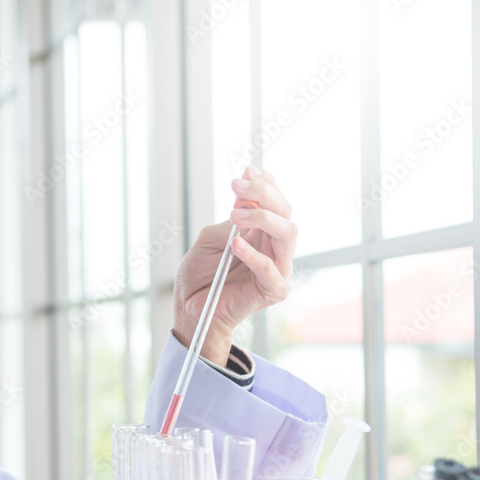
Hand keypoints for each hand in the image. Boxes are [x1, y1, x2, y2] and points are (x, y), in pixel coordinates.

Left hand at [173, 166, 296, 365]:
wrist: (190, 309)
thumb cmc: (200, 276)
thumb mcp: (208, 240)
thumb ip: (228, 223)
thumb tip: (244, 198)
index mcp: (262, 232)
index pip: (276, 200)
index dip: (266, 182)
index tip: (246, 170)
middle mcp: (274, 247)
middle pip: (285, 211)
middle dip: (263, 192)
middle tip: (236, 185)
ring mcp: (277, 268)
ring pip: (288, 234)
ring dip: (263, 217)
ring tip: (235, 213)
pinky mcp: (272, 290)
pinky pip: (271, 270)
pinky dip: (254, 255)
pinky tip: (235, 244)